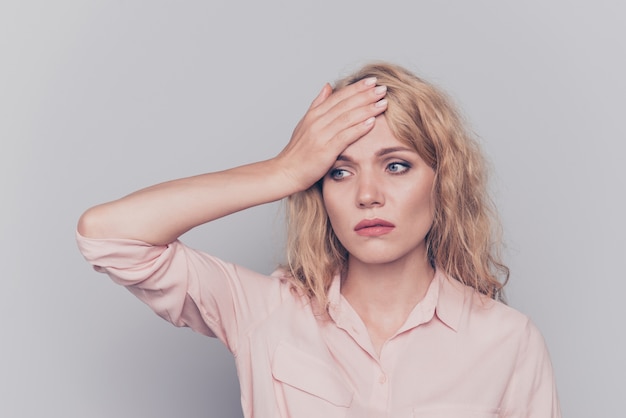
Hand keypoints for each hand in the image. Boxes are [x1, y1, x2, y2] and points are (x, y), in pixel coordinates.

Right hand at [275, 77, 387, 191]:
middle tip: (383, 88)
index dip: (356, 88)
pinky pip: (345, 136)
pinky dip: (359, 128)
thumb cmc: (297, 151)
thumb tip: (328, 86)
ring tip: (383, 102)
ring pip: (347, 118)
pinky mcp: (325, 150)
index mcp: (314, 115)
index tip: (372, 81)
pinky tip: (372, 122)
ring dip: (367, 109)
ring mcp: (321, 135)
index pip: (339, 96)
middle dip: (365, 95)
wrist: (285, 172)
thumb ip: (318, 104)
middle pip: (345, 104)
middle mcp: (317, 122)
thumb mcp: (305, 123)